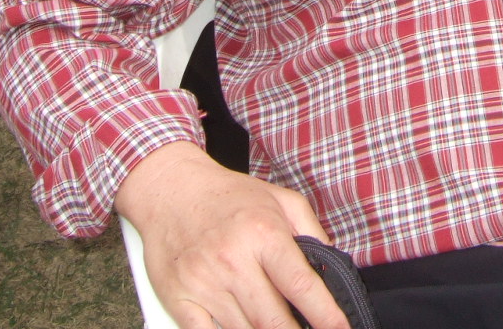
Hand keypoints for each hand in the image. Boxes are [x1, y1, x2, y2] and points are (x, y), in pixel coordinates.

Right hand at [117, 142, 350, 328]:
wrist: (170, 188)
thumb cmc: (228, 195)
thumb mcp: (279, 198)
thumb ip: (311, 230)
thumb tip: (333, 266)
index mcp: (263, 234)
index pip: (302, 285)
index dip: (326, 315)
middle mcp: (233, 260)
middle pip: (273, 320)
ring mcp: (204, 282)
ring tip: (277, 326)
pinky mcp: (179, 298)